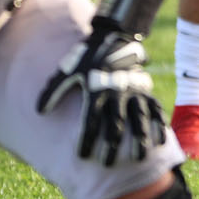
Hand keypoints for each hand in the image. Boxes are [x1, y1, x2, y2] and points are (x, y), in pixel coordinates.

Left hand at [36, 19, 165, 165]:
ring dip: (139, 139)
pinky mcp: (145, 88)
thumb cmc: (87, 56)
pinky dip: (158, 125)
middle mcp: (116, 93)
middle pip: (115, 124)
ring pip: (138, 118)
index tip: (82, 156)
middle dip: (111, 145)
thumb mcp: (68, 70)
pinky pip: (154, 108)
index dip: (87, 138)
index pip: (91, 121)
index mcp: (97, 90)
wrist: (114, 35)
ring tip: (139, 158)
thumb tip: (39, 111)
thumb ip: (54, 91)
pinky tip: (159, 141)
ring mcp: (133, 91)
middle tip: (107, 164)